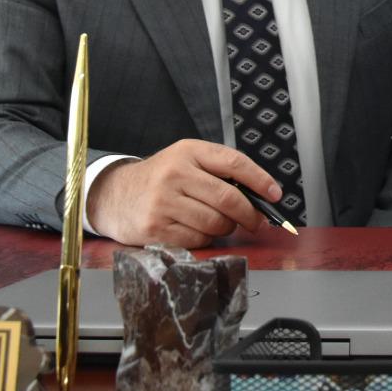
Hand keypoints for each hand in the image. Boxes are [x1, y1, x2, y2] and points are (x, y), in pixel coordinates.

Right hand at [86, 139, 275, 246]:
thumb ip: (220, 171)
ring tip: (221, 223)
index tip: (276, 194)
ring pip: (216, 222)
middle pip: (228, 198)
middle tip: (257, 221)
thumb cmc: (162, 178)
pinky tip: (198, 230)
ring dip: (227, 228)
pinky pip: (197, 239)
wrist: (115, 195)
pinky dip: (206, 239)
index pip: (234, 163)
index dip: (260, 180)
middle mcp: (175, 174)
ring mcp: (163, 202)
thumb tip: (261, 195)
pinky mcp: (155, 228)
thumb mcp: (187, 160)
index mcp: (188, 151)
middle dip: (250, 214)